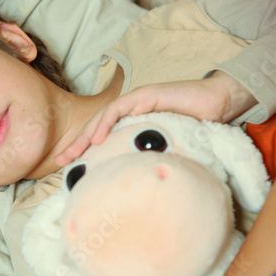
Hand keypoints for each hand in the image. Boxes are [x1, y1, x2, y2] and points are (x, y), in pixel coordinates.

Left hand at [55, 71, 256, 165]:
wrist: (216, 103)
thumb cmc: (191, 125)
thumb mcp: (161, 146)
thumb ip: (144, 156)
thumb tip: (131, 180)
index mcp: (128, 121)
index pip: (99, 135)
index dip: (81, 149)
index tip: (65, 166)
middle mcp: (128, 109)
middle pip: (95, 126)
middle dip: (76, 143)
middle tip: (59, 161)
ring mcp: (136, 100)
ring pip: (104, 115)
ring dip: (89, 132)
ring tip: (77, 150)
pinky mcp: (148, 95)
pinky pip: (125, 106)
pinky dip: (110, 120)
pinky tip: (100, 136)